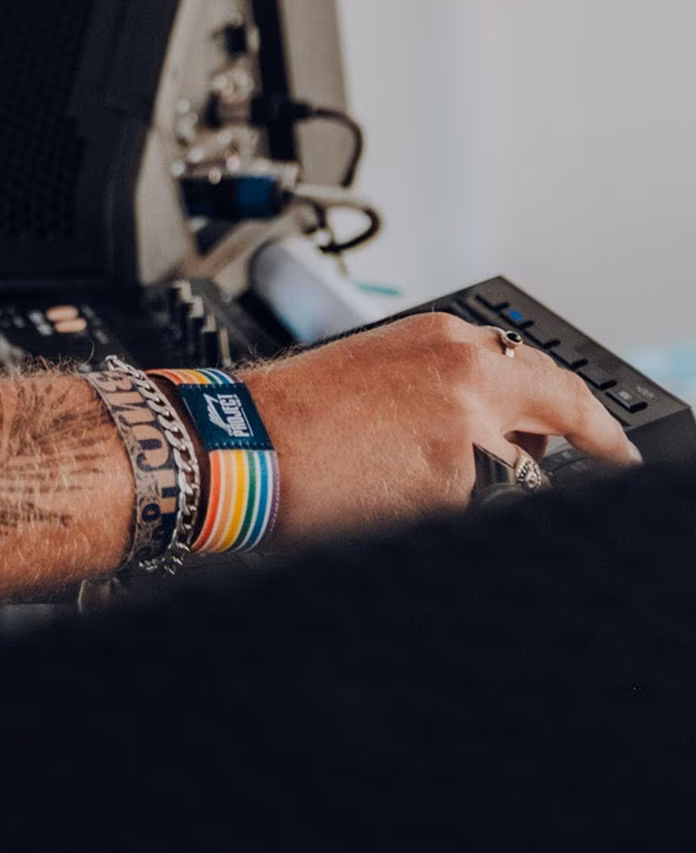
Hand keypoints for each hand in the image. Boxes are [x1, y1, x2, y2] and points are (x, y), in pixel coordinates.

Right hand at [249, 311, 641, 544]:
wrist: (241, 440)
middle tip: (507, 471)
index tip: (612, 445)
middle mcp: (468, 378)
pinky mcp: (449, 490)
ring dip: (470, 485)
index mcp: (449, 341)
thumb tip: (509, 428)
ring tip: (392, 474)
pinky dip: (433, 510)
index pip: (556, 382)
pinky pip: (465, 510)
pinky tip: (381, 494)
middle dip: (536, 457)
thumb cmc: (295, 408)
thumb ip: (454, 385)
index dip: (592, 422)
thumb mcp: (383, 367)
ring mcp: (465, 436)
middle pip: (549, 428)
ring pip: (505, 480)